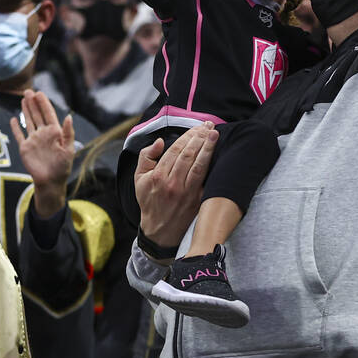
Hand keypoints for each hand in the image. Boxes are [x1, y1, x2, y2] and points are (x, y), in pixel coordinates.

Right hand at [10, 90, 75, 218]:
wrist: (50, 182)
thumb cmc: (62, 167)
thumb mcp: (69, 150)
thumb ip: (68, 133)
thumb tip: (68, 117)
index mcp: (55, 133)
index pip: (48, 114)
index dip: (44, 103)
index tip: (39, 93)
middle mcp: (43, 134)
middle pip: (37, 115)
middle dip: (33, 103)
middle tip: (28, 91)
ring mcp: (34, 140)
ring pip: (29, 121)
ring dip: (26, 110)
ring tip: (23, 99)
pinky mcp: (25, 148)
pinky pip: (20, 135)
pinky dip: (16, 127)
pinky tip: (14, 119)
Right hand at [135, 124, 217, 249]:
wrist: (160, 231)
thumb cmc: (149, 201)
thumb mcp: (139, 179)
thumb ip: (146, 157)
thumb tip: (158, 141)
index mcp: (158, 176)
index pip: (176, 150)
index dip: (188, 136)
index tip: (197, 127)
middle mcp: (173, 184)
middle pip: (189, 154)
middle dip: (200, 137)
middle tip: (209, 126)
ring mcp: (187, 193)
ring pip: (199, 165)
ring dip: (208, 147)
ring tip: (215, 134)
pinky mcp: (197, 200)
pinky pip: (206, 180)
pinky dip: (212, 166)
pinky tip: (219, 155)